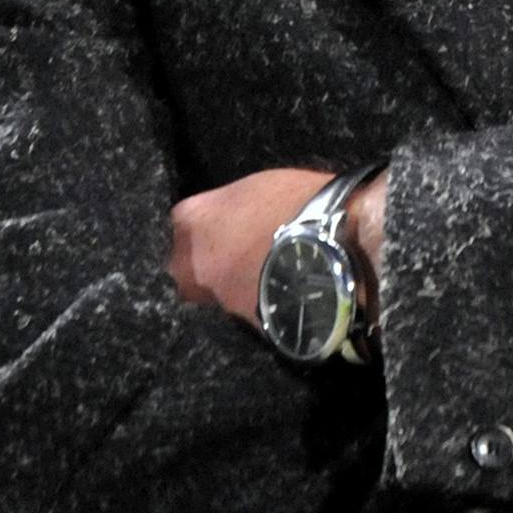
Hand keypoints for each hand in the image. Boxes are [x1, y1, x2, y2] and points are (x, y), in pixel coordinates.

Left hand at [168, 166, 388, 330]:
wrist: (329, 247)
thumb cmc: (293, 202)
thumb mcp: (254, 187)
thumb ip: (230, 206)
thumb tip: (235, 219)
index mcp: (191, 221)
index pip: (183, 222)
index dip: (207, 223)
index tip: (226, 222)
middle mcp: (190, 266)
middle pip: (186, 267)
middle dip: (206, 263)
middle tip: (239, 252)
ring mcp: (215, 299)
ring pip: (214, 292)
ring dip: (232, 284)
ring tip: (265, 271)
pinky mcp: (243, 325)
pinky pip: (244, 310)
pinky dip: (257, 302)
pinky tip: (280, 290)